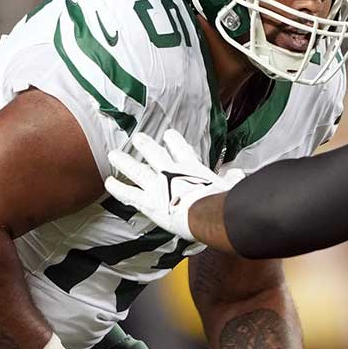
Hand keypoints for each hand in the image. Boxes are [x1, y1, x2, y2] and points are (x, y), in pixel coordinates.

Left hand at [105, 129, 242, 240]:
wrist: (209, 213)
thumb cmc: (223, 201)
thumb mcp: (231, 186)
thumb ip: (233, 179)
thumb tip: (239, 174)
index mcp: (192, 167)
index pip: (182, 150)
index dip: (174, 141)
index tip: (168, 134)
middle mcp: (172, 172)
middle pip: (155, 154)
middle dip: (146, 145)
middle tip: (137, 138)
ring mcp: (158, 185)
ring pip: (137, 170)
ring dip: (124, 162)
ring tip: (113, 154)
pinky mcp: (149, 202)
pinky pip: (129, 193)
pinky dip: (118, 188)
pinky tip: (108, 182)